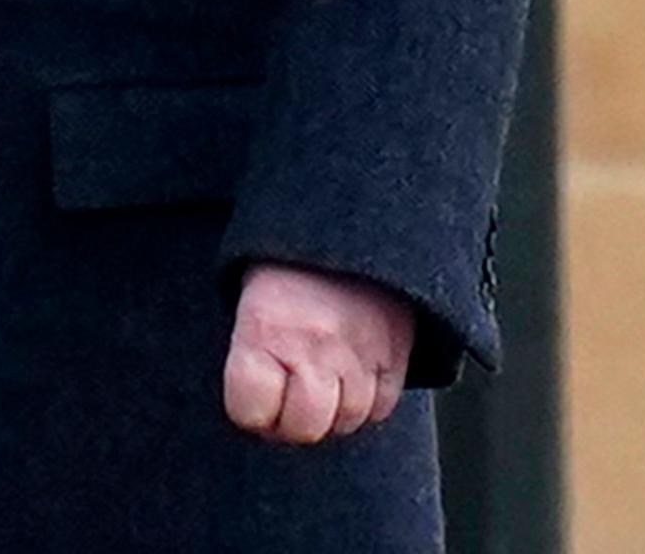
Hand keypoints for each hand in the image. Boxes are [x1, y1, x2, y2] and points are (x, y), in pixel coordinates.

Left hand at [222, 261, 411, 444]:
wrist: (347, 216)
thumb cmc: (286, 267)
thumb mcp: (248, 302)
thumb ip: (250, 360)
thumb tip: (258, 416)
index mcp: (263, 331)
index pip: (250, 413)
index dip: (250, 410)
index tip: (254, 395)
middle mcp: (312, 347)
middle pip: (303, 428)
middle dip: (292, 420)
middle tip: (289, 395)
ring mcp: (359, 353)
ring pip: (346, 422)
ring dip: (332, 412)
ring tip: (322, 378)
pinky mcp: (396, 353)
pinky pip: (381, 408)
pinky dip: (366, 403)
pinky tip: (351, 376)